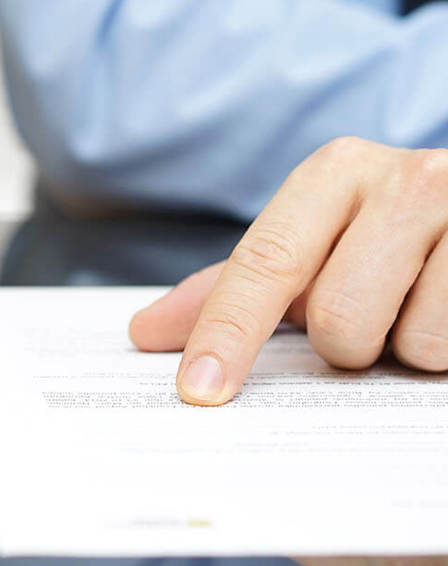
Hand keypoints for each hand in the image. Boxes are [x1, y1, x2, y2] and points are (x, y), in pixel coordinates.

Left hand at [129, 136, 447, 565]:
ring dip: (409, 353)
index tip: (199, 391)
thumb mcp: (314, 245)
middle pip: (337, 319)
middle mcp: (405, 179)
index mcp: (335, 173)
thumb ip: (233, 290)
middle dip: (346, 346)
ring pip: (412, 345)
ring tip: (421, 314)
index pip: (264, 263)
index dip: (227, 333)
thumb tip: (146, 334)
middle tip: (372, 320)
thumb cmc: (390, 237)